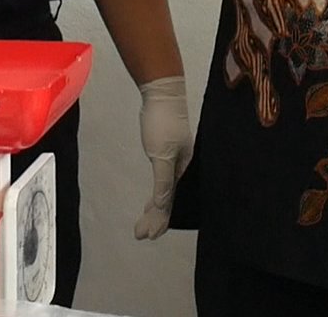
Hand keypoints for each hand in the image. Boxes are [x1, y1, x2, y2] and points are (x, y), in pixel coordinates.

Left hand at [134, 76, 192, 239]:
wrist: (162, 92)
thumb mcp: (162, 156)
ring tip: (145, 220)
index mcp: (185, 169)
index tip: (149, 235)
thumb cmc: (163, 123)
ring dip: (156, 206)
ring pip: (167, 189)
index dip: (162, 220)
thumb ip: (163, 183)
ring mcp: (176, 158)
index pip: (173, 201)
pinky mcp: (168, 150)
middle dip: (157, 217)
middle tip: (142, 233)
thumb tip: (162, 207)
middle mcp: (183, 166)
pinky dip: (158, 191)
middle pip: (170, 198)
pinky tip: (153, 198)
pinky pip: (165, 179)